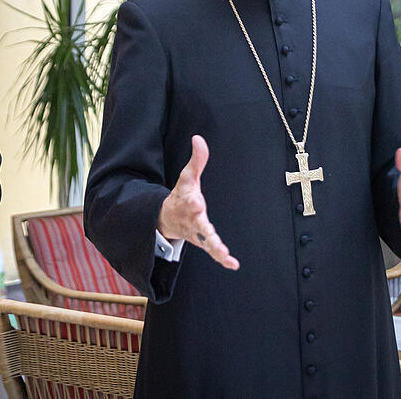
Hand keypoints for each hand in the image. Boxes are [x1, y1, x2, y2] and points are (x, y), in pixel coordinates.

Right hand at [157, 135, 238, 269]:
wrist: (167, 218)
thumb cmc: (181, 195)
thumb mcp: (187, 177)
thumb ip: (196, 159)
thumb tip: (198, 138)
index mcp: (189, 202)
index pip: (190, 201)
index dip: (192, 201)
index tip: (196, 200)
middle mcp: (193, 219)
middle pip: (199, 225)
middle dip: (204, 229)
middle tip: (210, 234)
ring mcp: (198, 233)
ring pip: (206, 242)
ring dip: (215, 249)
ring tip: (224, 255)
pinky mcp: (204, 242)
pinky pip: (212, 251)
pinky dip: (221, 258)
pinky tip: (233, 264)